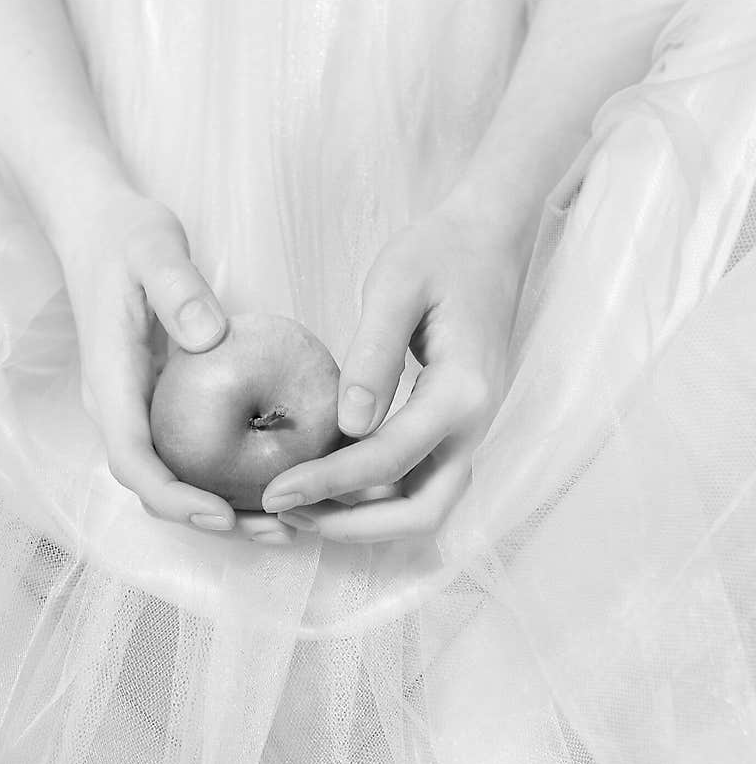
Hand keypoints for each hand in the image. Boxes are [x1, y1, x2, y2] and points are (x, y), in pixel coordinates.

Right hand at [54, 185, 294, 544]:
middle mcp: (121, 408)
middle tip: (278, 531)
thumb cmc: (125, 236)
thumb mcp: (154, 247)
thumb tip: (210, 339)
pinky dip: (228, 478)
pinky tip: (277, 480)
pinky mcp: (159, 405)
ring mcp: (139, 410)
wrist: (97, 228)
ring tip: (287, 524)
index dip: (174, 498)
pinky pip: (190, 454)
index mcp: (113, 382)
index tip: (222, 516)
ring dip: (226, 508)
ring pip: (174, 478)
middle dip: (212, 519)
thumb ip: (178, 289)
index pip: (131, 460)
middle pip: (157, 487)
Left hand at [261, 205, 521, 542]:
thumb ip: (374, 356)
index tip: (273, 493)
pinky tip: (329, 483)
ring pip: (424, 506)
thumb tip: (349, 427)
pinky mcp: (456, 427)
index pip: (390, 459)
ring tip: (300, 508)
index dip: (328, 483)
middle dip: (353, 526)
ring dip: (365, 520)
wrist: (490, 238)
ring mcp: (470, 431)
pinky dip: (376, 497)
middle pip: (422, 513)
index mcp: (463, 392)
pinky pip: (420, 482)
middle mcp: (475, 425)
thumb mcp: (397, 286)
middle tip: (289, 516)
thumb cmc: (441, 251)